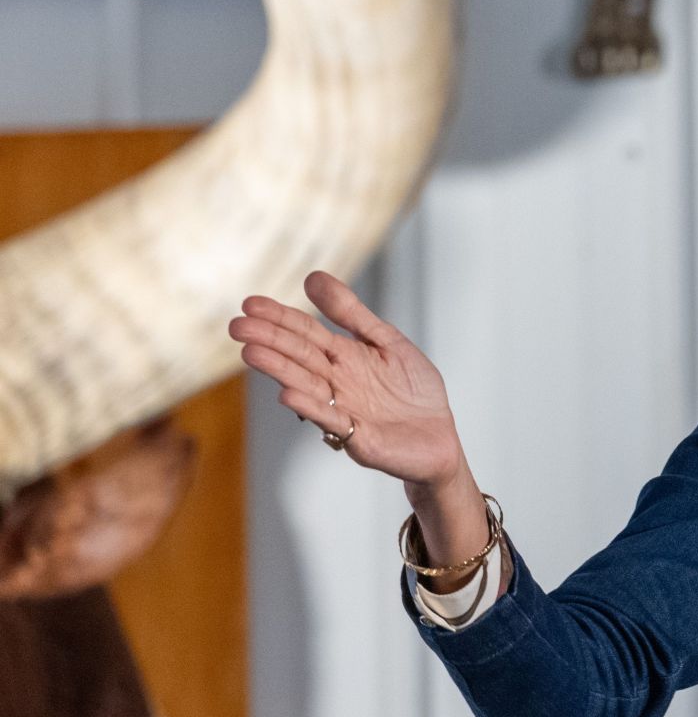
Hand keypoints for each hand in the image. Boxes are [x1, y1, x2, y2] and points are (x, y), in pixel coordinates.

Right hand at [228, 270, 464, 488]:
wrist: (440, 439)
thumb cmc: (415, 391)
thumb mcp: (388, 342)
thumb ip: (353, 314)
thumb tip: (313, 278)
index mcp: (344, 357)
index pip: (306, 332)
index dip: (280, 317)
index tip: (249, 304)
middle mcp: (337, 383)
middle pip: (299, 357)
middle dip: (270, 341)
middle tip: (237, 326)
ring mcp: (344, 410)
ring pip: (306, 386)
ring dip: (279, 370)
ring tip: (252, 353)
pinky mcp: (359, 438)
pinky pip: (332, 421)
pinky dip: (311, 408)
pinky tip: (287, 394)